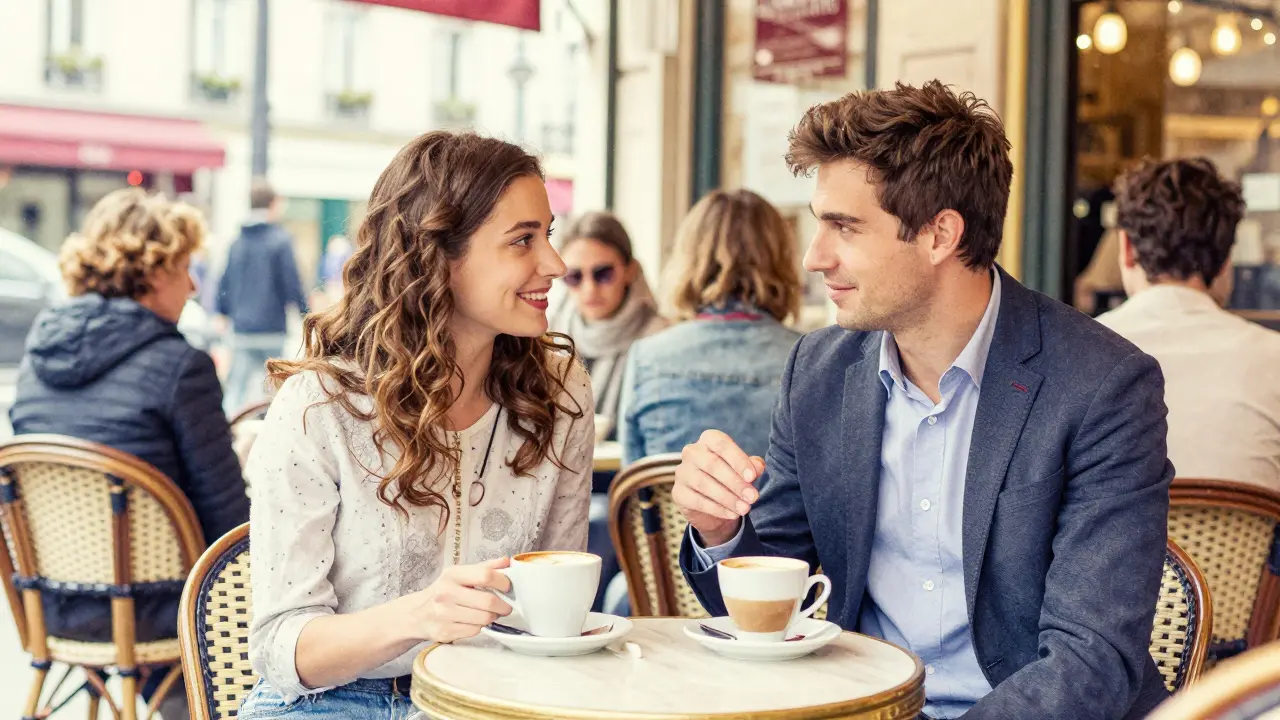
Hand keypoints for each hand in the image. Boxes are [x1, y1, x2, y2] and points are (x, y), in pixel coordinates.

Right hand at [409, 557, 513, 643]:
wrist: (416, 614)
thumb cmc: (444, 591)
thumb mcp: (459, 574)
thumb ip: (484, 567)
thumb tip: (507, 561)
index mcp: (453, 574)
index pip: (485, 575)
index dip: (503, 582)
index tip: (508, 587)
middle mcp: (446, 593)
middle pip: (488, 601)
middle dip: (503, 606)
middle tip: (505, 606)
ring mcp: (444, 614)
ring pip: (484, 619)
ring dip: (492, 617)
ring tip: (489, 613)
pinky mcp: (445, 632)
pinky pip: (475, 631)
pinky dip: (480, 627)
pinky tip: (474, 621)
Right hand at [672, 429, 765, 547]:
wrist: (712, 506)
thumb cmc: (730, 479)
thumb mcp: (744, 471)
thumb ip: (752, 467)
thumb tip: (757, 467)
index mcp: (708, 440)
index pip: (721, 444)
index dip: (738, 460)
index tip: (752, 477)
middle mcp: (691, 452)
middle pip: (712, 464)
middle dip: (735, 482)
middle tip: (752, 497)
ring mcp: (682, 473)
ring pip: (704, 484)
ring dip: (728, 498)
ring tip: (745, 508)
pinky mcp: (678, 493)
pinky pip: (697, 501)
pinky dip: (717, 509)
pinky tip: (732, 514)